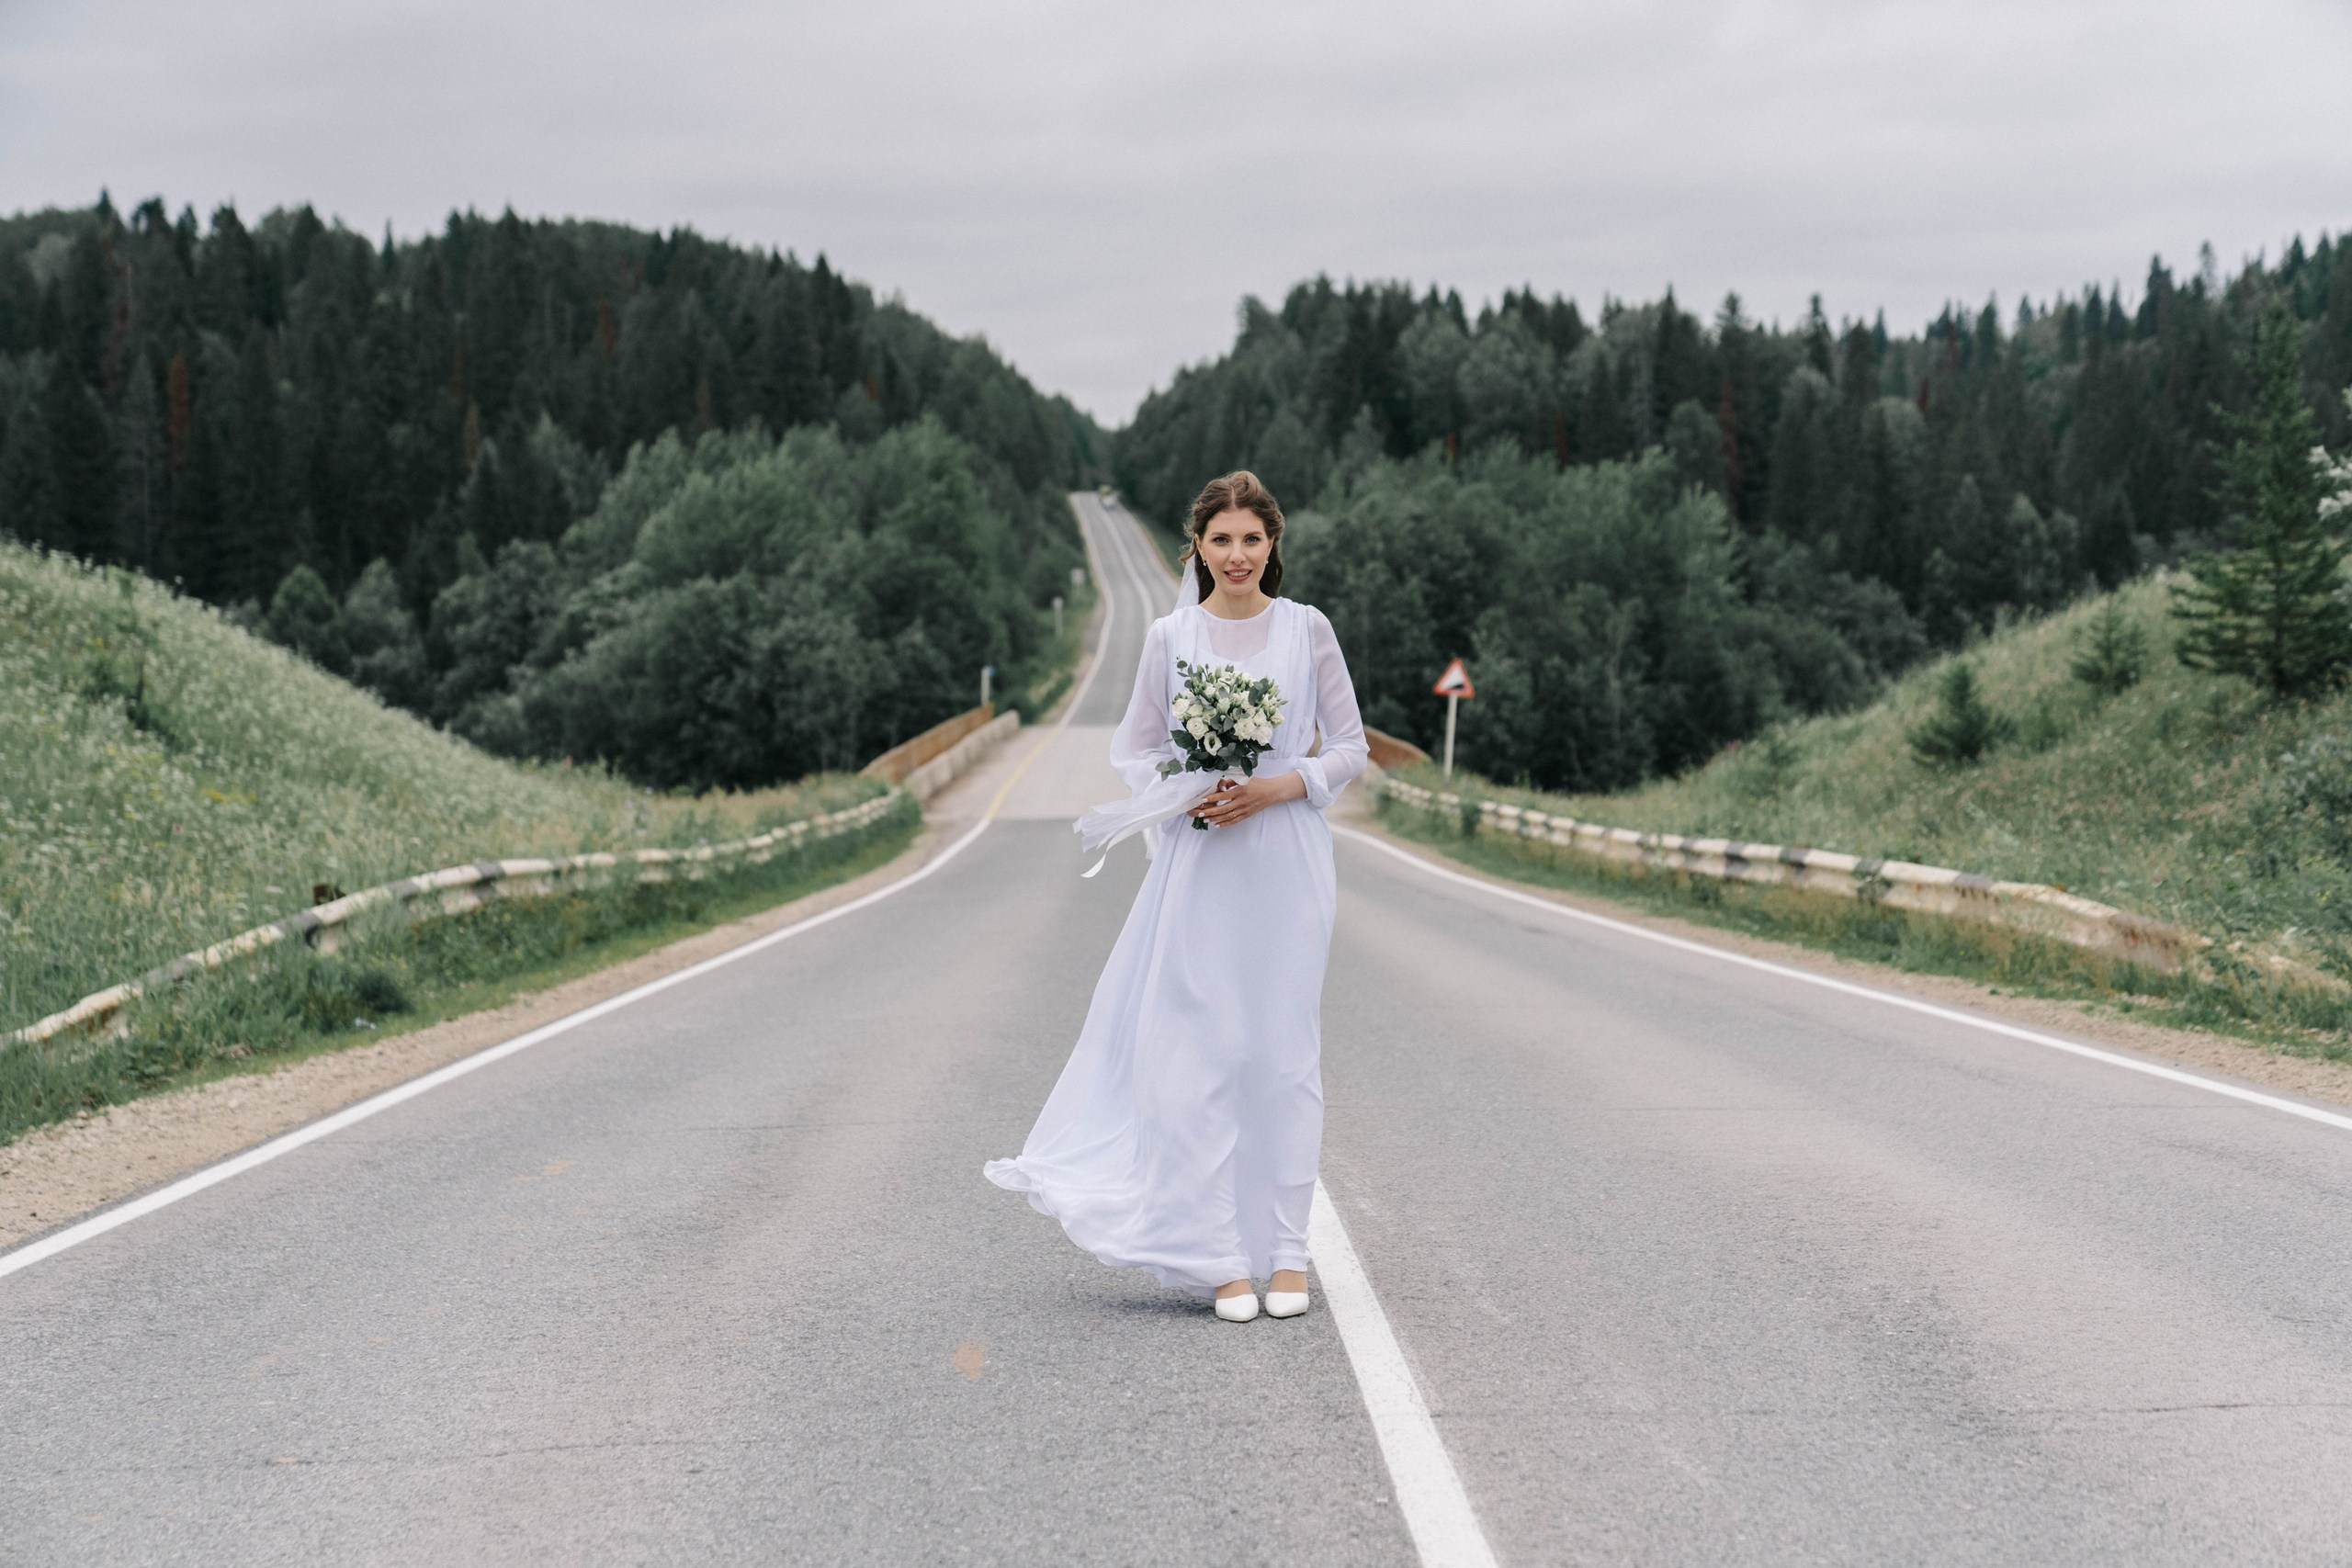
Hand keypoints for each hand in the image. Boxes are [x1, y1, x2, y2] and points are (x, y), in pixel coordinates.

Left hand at [1189, 772, 1306, 826]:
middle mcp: (1242, 801)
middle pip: (1223, 809)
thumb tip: (1220, 785)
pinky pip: (1234, 821)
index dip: (1212, 798)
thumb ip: (1232, 781)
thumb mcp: (1245, 777)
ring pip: (1227, 816)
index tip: (1202, 799)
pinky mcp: (1247, 815)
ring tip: (1205, 819)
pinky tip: (1217, 825)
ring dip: (1215, 819)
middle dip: (1210, 811)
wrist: (1272, 792)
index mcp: (1240, 790)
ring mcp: (1244, 809)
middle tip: (1199, 813)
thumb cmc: (1257, 783)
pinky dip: (1225, 824)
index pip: (1223, 796)